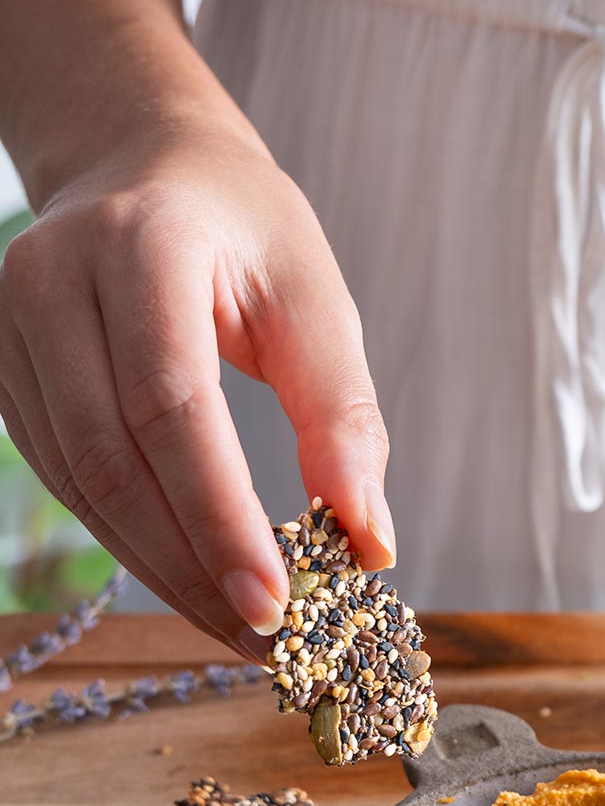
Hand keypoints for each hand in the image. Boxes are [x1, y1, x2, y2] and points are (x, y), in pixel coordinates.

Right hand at [0, 121, 393, 659]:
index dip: (219, 517)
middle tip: (267, 639)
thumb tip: (368, 544)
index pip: (170, 406)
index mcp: (141, 245)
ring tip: (243, 627)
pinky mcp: (3, 375)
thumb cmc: (245, 233)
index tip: (275, 604)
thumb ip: (343, 418)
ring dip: (165, 573)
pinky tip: (196, 582)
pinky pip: (68, 484)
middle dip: (193, 567)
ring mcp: (10, 330)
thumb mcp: (316, 300)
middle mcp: (51, 281)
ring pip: (83, 488)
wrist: (144, 166)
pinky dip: (136, 545)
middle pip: (114, 461)